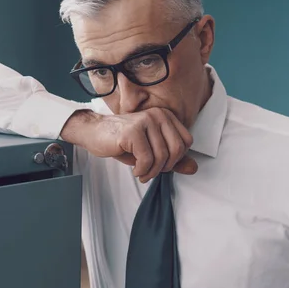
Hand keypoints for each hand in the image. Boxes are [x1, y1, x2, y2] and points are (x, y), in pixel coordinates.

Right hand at [60, 108, 197, 182]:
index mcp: (165, 115)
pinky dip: (142, 170)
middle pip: (176, 150)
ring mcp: (145, 121)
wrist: (94, 133)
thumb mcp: (151, 151)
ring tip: (142, 173)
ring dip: (152, 172)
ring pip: (161, 156)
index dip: (176, 159)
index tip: (161, 165)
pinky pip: (147, 159)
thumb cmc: (122, 141)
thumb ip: (172, 159)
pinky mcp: (133, 131)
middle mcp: (157, 115)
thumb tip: (194, 168)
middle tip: (151, 171)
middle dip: (165, 167)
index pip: (186, 142)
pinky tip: (136, 170)